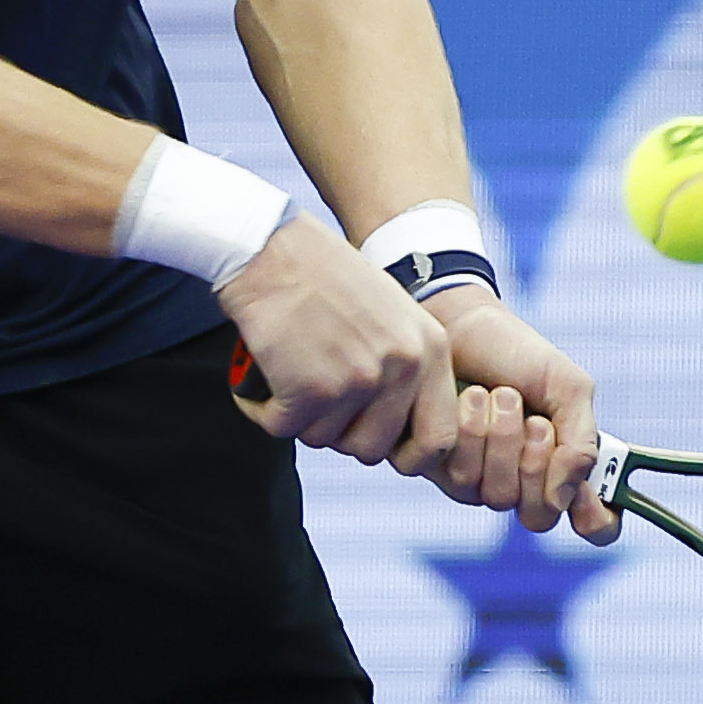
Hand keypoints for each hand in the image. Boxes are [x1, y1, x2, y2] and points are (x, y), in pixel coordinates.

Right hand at [219, 217, 458, 469]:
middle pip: (373, 448)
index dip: (410, 455)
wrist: (270, 248)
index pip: (440, 438)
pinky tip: (262, 378)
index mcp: (430, 349)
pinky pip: (284, 428)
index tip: (383, 447)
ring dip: (300, 416)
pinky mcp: (309, 389)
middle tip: (317, 398)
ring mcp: (357, 380)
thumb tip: (403, 439)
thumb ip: (407, 370)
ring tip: (290, 373)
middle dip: (339, 432)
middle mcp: (402, 367)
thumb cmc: (325, 279)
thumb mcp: (393, 315)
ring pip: (324, 440)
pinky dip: (264, 409)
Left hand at [428, 289, 618, 542]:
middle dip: (537, 463)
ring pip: (498, 497)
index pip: (594, 522)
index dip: (597, 522)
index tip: (594, 503)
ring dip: (502, 439)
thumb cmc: (518, 354)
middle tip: (535, 419)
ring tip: (498, 395)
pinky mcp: (441, 470)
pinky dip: (469, 434)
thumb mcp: (568, 388)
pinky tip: (468, 400)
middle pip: (539, 516)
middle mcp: (525, 482)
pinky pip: (460, 480)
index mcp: (565, 464)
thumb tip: (567, 497)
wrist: (461, 325)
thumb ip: (581, 441)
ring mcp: (482, 480)